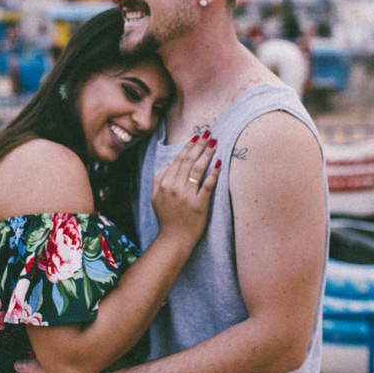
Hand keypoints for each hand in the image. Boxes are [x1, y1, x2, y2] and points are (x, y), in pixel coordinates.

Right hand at [151, 131, 218, 245]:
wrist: (174, 239)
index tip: (196, 137)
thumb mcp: (154, 198)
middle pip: (189, 161)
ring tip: (214, 142)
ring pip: (198, 169)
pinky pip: (208, 185)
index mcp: (164, 183)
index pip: (178, 160)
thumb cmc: (166, 218)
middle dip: (199, 145)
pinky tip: (218, 162)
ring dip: (207, 154)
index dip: (188, 147)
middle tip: (208, 133)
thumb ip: (158, 179)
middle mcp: (175, 187)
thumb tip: (168, 164)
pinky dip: (213, 173)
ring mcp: (188, 196)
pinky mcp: (200, 204)